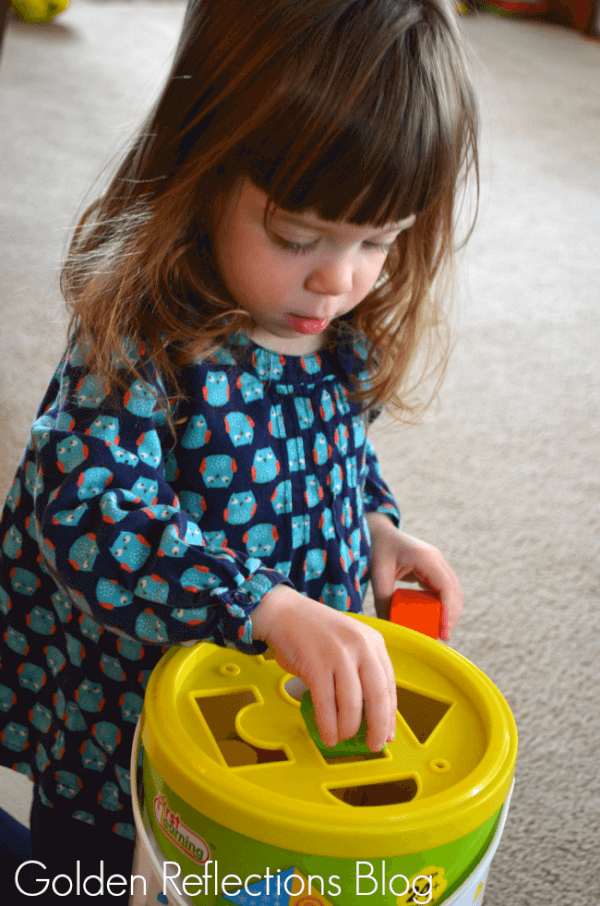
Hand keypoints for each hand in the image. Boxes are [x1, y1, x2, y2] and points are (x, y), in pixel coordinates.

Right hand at [251, 585, 396, 751]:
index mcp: (373, 642)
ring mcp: (339, 654)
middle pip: (377, 695)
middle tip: (374, 745)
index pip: (389, 684)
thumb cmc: (315, 634)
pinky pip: (326, 703)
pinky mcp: (317, 663)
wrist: (284, 612)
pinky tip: (328, 736)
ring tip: (343, 739)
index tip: (388, 733)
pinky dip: (328, 724)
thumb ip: (360, 671)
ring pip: (352, 703)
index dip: (389, 713)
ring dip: (349, 728)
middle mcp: (361, 646)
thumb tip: (369, 714)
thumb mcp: (347, 645)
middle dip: (378, 726)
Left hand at [366, 513, 462, 640]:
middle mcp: (436, 559)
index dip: (448, 612)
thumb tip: (391, 627)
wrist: (378, 531)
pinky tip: (435, 618)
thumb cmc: (377, 548)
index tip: (444, 633)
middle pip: (454, 591)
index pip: (446, 588)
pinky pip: (444, 589)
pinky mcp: (433, 568)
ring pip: (452, 591)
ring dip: (449, 611)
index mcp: (426, 558)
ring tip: (440, 632)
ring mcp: (437, 563)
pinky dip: (443, 604)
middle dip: (452, 616)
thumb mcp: (377, 574)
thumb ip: (383, 600)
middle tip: (443, 637)